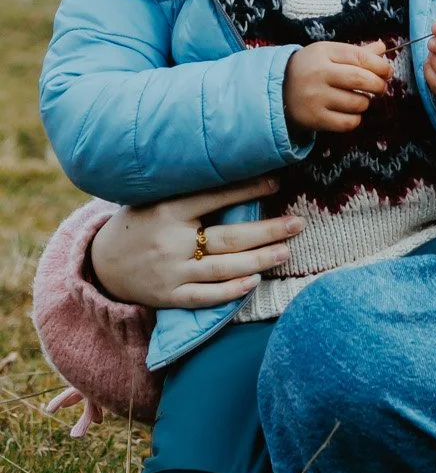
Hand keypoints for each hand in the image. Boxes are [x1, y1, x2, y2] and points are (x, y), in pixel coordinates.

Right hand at [89, 178, 304, 308]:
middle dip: (267, 231)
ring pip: (222, 268)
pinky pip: (204, 296)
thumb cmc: (139, 224)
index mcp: (168, 210)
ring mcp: (170, 272)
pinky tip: (254, 282)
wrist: (100, 263)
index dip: (247, 190)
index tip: (277, 184)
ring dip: (258, 260)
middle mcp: (171, 242)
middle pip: (228, 237)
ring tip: (286, 251)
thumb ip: (189, 193)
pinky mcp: (167, 297)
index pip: (214, 197)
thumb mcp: (156, 200)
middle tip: (296, 224)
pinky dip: (230, 291)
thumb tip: (237, 175)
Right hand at [283, 40, 391, 132]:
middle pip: (361, 79)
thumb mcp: (328, 54)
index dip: (380, 66)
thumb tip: (382, 48)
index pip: (360, 57)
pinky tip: (349, 113)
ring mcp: (315, 97)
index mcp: (324, 52)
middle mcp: (319, 73)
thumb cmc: (310, 69)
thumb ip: (356, 52)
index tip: (387, 72)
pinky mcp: (314, 118)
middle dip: (378, 85)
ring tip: (358, 99)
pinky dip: (355, 119)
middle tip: (380, 88)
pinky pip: (348, 122)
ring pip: (358, 103)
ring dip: (365, 102)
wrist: (277, 90)